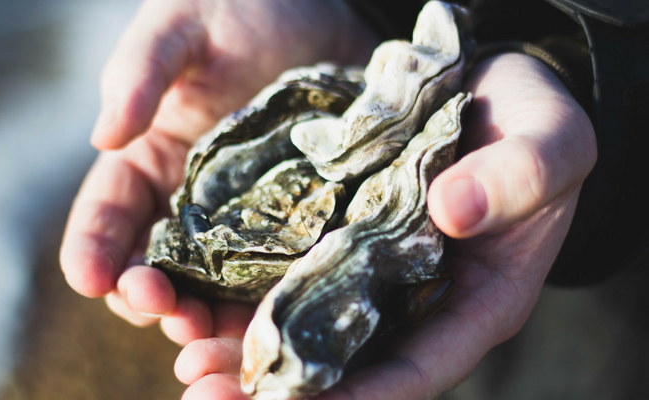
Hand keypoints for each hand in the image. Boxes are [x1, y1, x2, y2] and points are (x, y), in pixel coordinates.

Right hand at [59, 0, 379, 342]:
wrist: (324, 10)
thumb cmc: (244, 7)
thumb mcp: (183, 26)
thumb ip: (141, 73)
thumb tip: (103, 137)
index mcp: (153, 160)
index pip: (110, 215)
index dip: (94, 250)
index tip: (90, 278)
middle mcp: (194, 200)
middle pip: (159, 265)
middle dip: (151, 296)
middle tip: (162, 309)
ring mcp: (248, 217)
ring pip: (215, 286)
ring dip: (206, 316)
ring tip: (207, 330)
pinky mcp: (298, 220)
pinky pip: (278, 272)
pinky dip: (267, 302)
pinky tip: (271, 315)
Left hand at [173, 53, 596, 398]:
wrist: (492, 90)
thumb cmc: (535, 126)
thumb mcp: (550, 146)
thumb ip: (517, 179)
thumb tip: (452, 213)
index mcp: (478, 301)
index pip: (419, 370)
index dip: (361, 398)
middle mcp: (417, 300)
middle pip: (350, 364)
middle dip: (282, 387)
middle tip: (208, 392)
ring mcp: (374, 269)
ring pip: (311, 325)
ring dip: (251, 346)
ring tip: (189, 359)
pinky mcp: (342, 233)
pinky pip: (294, 271)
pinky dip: (251, 288)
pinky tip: (202, 293)